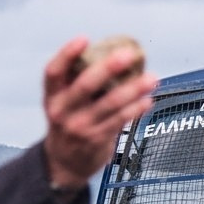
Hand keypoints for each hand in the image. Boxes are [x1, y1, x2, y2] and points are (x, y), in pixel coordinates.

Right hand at [41, 36, 157, 189]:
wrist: (64, 164)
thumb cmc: (68, 124)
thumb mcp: (62, 104)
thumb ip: (77, 83)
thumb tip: (112, 54)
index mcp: (52, 98)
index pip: (53, 72)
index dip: (67, 54)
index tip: (84, 39)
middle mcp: (62, 112)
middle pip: (84, 85)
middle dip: (108, 67)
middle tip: (129, 54)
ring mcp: (79, 127)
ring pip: (109, 104)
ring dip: (134, 89)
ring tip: (152, 78)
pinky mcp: (96, 140)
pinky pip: (120, 121)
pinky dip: (135, 109)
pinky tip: (147, 100)